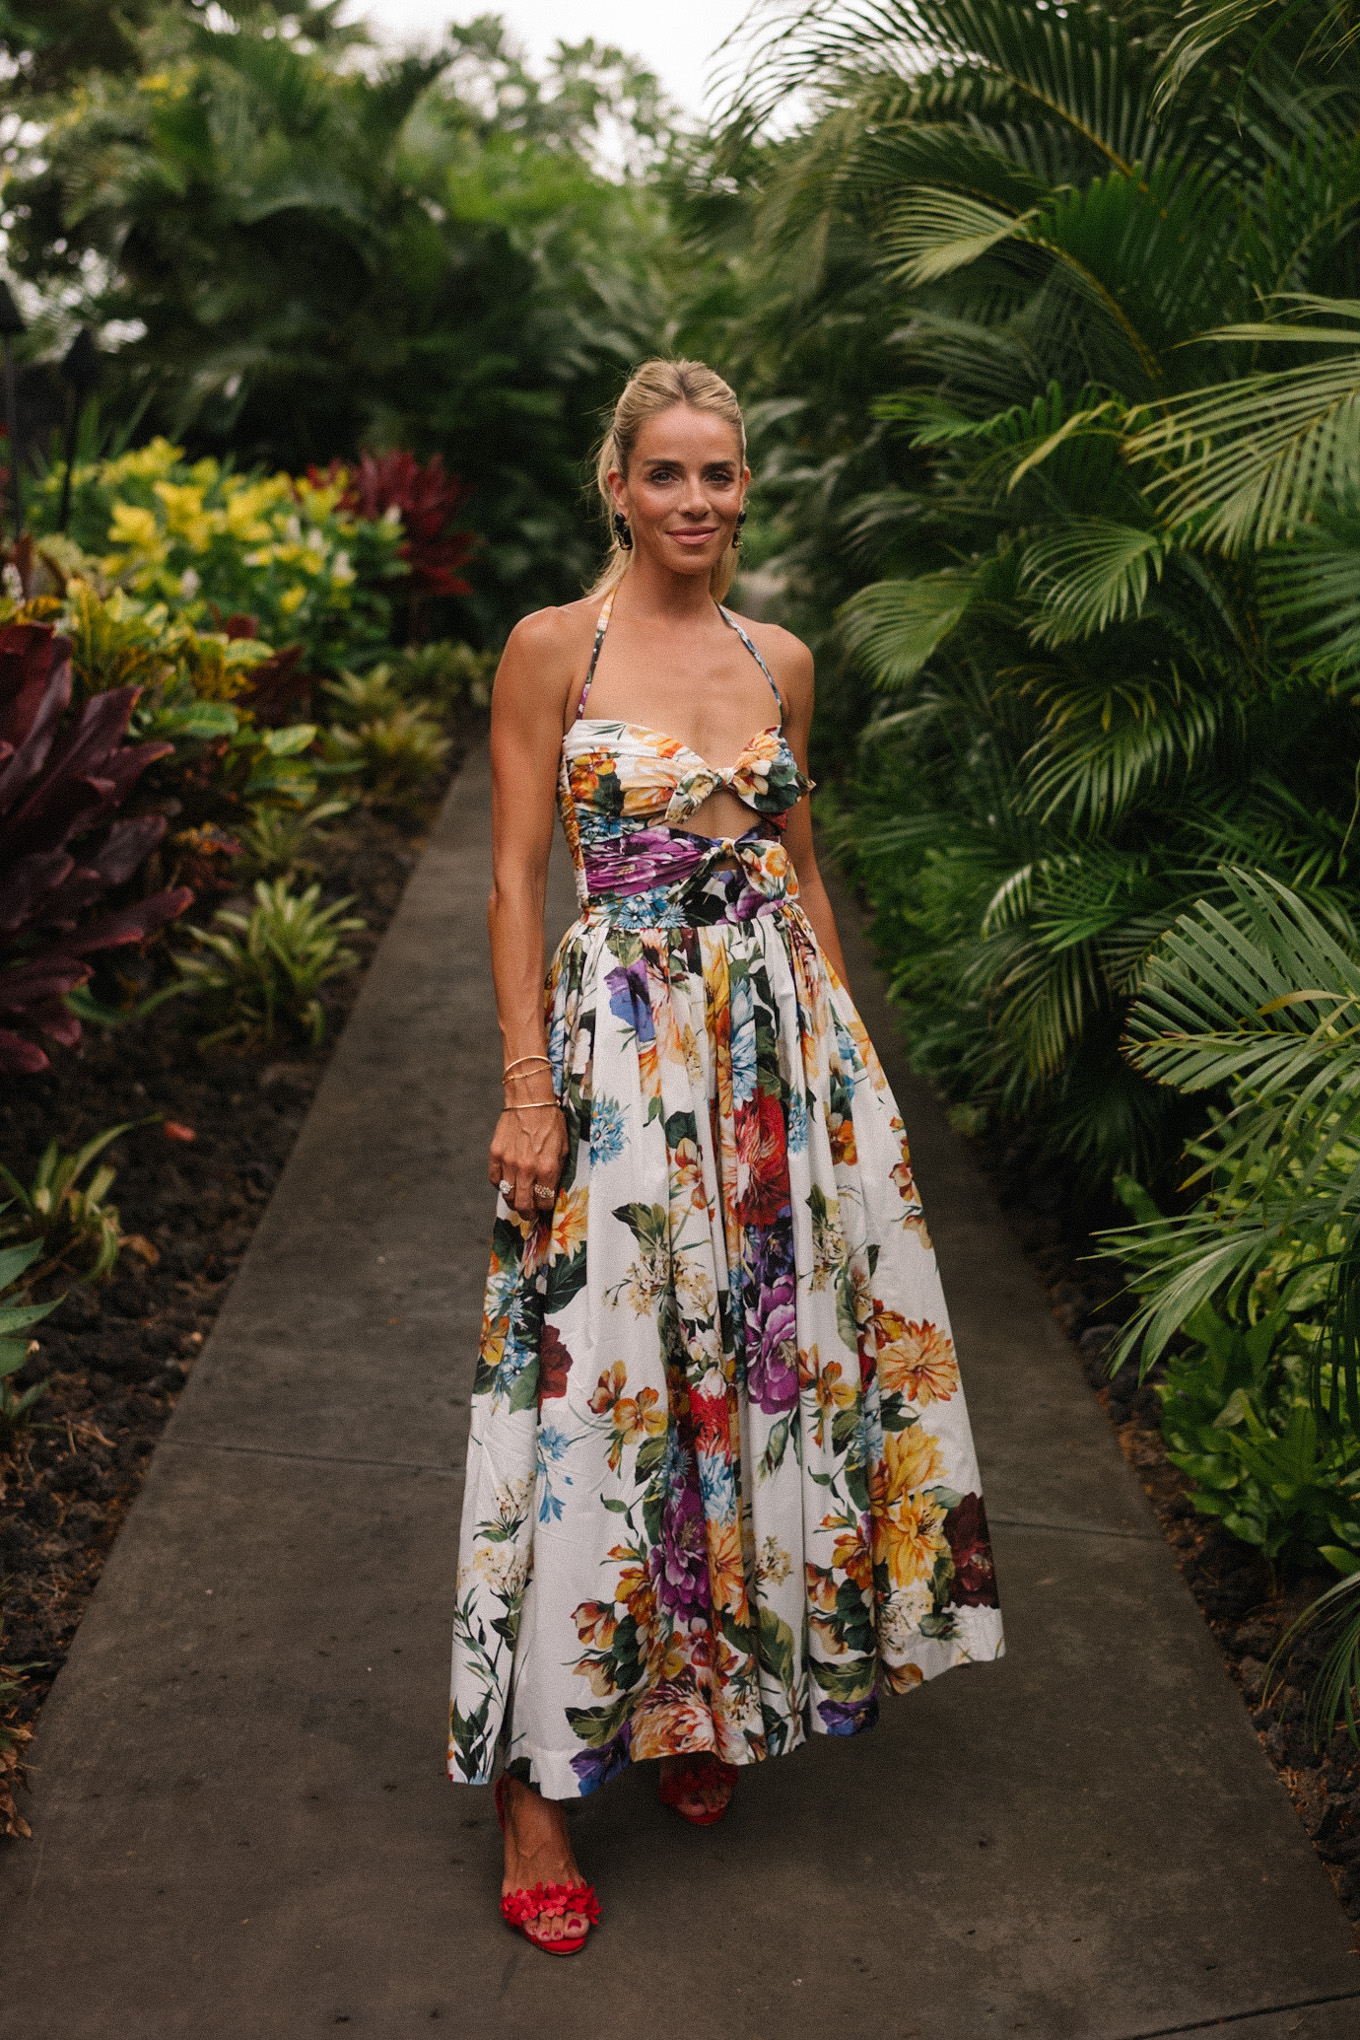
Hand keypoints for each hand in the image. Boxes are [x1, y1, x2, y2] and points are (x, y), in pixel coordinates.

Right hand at [488, 1101, 567, 1218]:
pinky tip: (508, 1183)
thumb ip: (557, 1171)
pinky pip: (495, 1181)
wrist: (530, 1101)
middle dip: (528, 1214)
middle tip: (530, 1214)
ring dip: (514, 1202)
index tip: (545, 1207)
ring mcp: (509, 1162)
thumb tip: (552, 1190)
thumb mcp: (563, 1147)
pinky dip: (501, 1186)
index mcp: (547, 1167)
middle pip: (524, 1205)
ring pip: (508, 1196)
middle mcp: (527, 1168)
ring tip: (519, 1201)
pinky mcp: (495, 1155)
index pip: (545, 1201)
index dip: (545, 1208)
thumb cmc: (551, 1122)